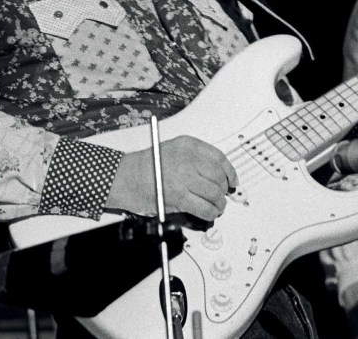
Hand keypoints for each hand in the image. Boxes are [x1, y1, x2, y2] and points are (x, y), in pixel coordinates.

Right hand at [107, 135, 237, 220]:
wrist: (124, 178)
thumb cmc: (145, 167)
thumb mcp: (172, 151)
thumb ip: (194, 159)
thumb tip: (217, 176)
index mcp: (187, 145)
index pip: (218, 157)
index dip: (229, 171)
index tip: (233, 180)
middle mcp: (188, 159)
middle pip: (218, 176)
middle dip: (223, 189)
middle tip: (222, 196)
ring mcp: (184, 178)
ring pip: (214, 193)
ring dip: (219, 203)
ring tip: (217, 206)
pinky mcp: (179, 197)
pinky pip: (205, 207)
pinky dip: (211, 213)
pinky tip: (210, 213)